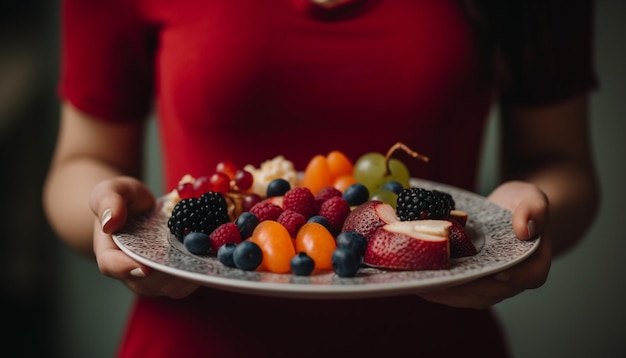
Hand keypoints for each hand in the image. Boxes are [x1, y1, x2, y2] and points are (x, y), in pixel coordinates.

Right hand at [90, 176, 199, 298]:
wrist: (137, 207)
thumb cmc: (120, 198)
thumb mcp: (111, 191)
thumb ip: (109, 202)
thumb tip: (110, 222)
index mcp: (109, 251)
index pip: (112, 266)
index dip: (127, 268)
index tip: (144, 267)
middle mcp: (129, 271)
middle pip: (147, 282)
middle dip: (169, 272)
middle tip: (190, 256)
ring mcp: (152, 278)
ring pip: (170, 287)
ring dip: (189, 275)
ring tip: (206, 254)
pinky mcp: (172, 277)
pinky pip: (186, 283)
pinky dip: (200, 272)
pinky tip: (213, 255)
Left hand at [417, 181, 551, 308]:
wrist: (510, 212)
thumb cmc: (522, 205)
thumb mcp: (532, 198)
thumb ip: (533, 210)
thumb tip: (524, 229)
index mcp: (533, 263)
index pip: (528, 276)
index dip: (513, 277)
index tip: (496, 273)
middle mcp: (511, 280)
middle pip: (488, 292)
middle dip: (460, 288)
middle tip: (436, 279)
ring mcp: (490, 285)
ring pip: (467, 296)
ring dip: (443, 291)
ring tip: (419, 280)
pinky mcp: (472, 283)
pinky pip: (455, 290)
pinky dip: (437, 286)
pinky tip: (418, 276)